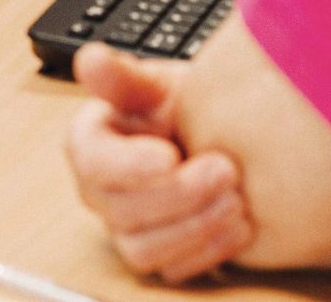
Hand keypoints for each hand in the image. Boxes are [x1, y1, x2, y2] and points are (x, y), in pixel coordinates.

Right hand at [66, 45, 252, 281]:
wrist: (219, 139)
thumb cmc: (183, 109)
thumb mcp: (158, 84)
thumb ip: (124, 76)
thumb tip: (91, 59)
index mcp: (91, 144)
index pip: (94, 162)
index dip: (131, 165)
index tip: (171, 155)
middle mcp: (101, 193)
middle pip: (122, 211)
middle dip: (179, 194)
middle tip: (224, 169)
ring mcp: (127, 230)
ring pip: (146, 250)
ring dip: (196, 227)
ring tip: (237, 199)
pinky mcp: (158, 255)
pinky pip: (174, 271)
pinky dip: (210, 252)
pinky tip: (240, 226)